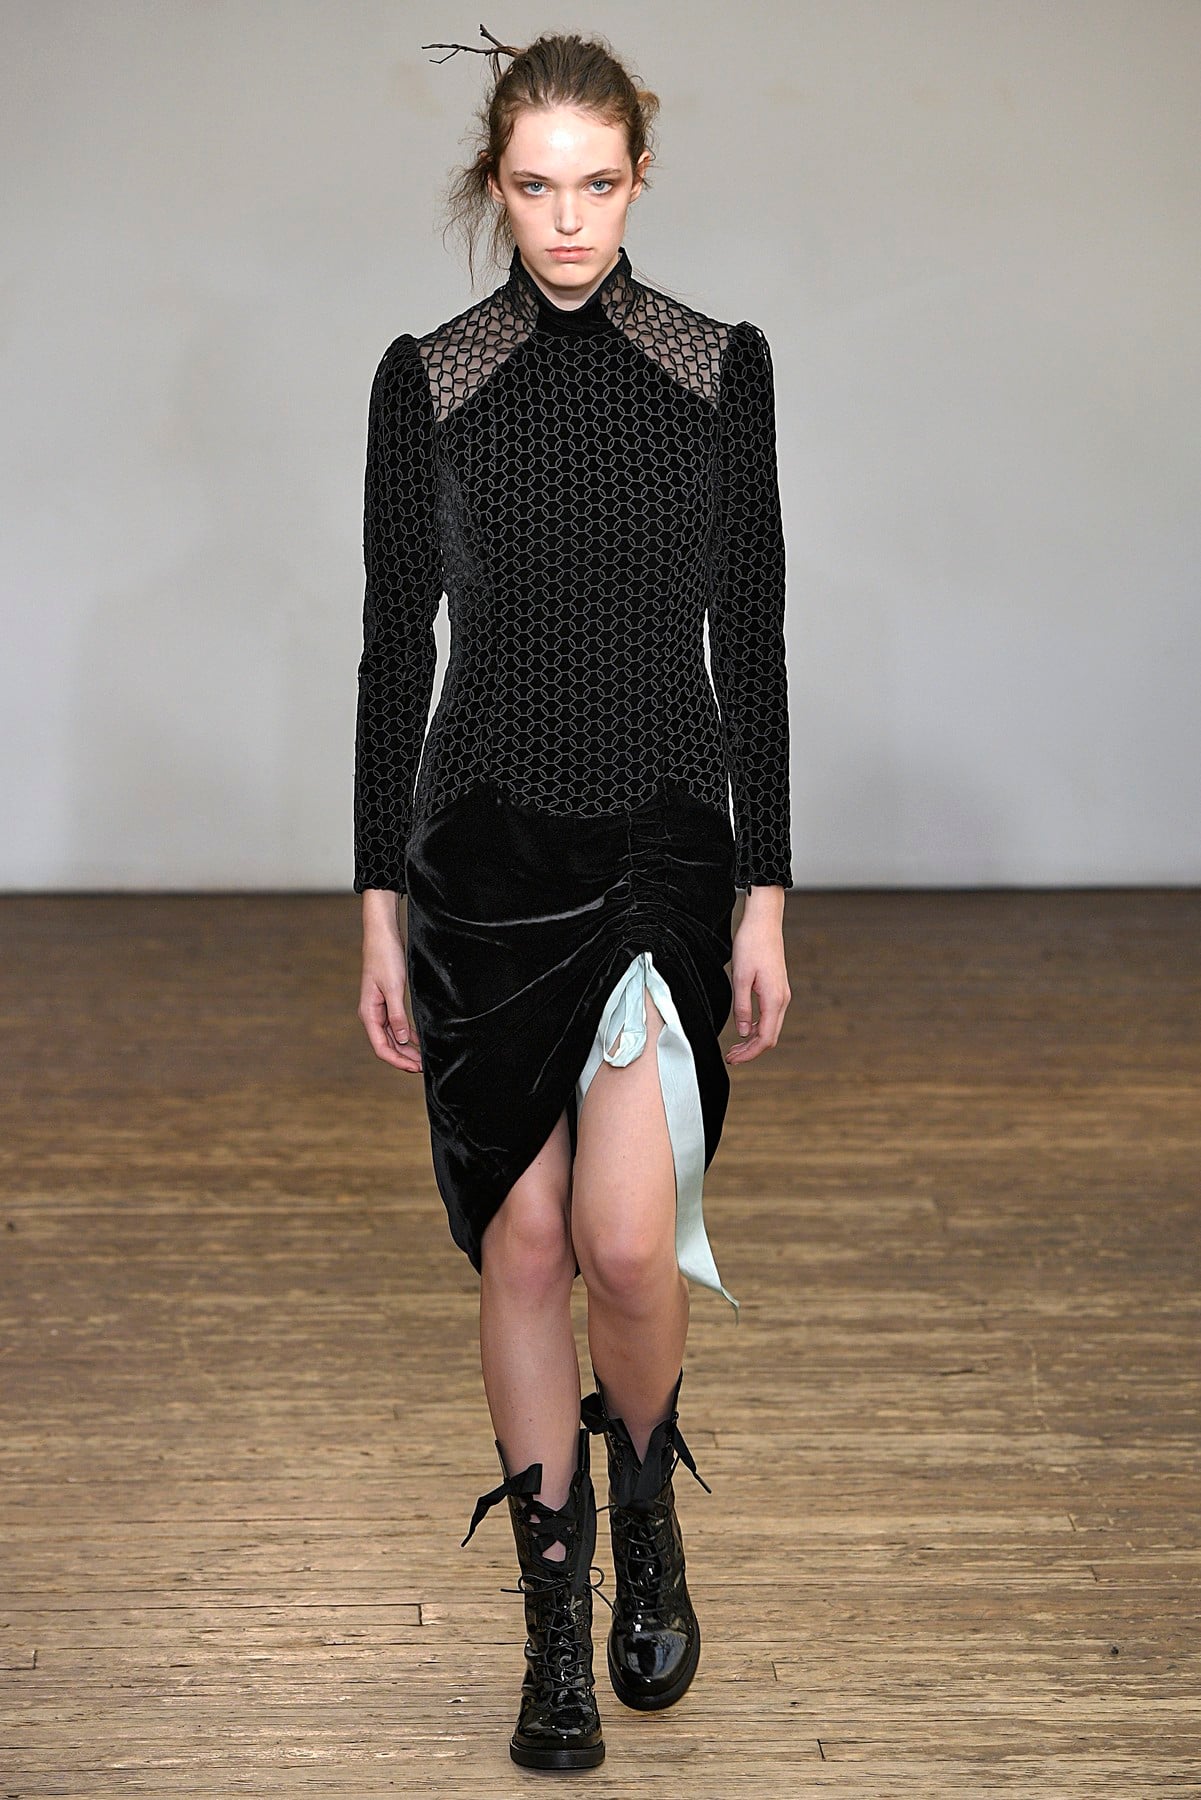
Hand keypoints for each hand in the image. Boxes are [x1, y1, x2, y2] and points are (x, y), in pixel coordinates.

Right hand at [359, 890, 422, 1072]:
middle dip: (404, 1058)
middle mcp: (372, 1014)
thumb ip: (397, 1015)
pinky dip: (408, 1035)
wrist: (382, 935)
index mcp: (369, 1013)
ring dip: (406, 1049)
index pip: (381, 1047)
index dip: (398, 1060)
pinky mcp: (388, 1001)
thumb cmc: (385, 958)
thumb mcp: (393, 987)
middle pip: (387, 1045)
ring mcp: (380, 1009)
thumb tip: (403, 1040)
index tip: (415, 1068)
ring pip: (393, 1036)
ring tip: (423, 1058)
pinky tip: (419, 1040)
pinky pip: (397, 1024)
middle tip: (423, 1067)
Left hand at [726, 886, 789, 1065]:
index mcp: (774, 999)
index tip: (732, 1059)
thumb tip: (744, 1032)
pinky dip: (758, 1027)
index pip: (765, 1038)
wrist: (764, 921)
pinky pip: (770, 1016)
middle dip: (751, 1051)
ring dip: (754, 1040)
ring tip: (735, 1046)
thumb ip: (742, 1007)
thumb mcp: (740, 977)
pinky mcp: (777, 988)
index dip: (749, 1053)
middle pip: (770, 1037)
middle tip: (731, 1057)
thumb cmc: (751, 944)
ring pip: (771, 1027)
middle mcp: (782, 999)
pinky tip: (745, 1028)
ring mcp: (782, 994)